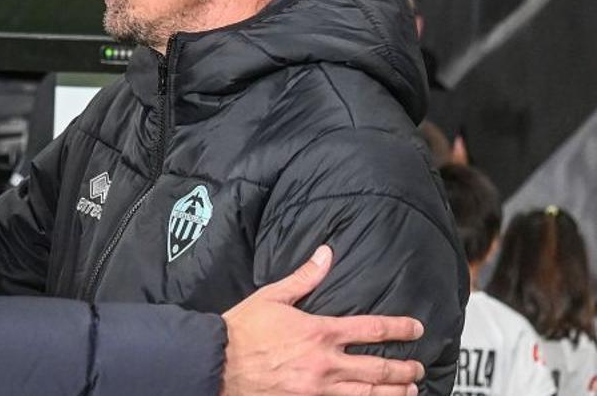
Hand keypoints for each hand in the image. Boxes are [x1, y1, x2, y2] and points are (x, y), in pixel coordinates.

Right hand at [220, 245, 425, 395]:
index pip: (372, 328)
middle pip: (379, 368)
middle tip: (418, 367)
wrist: (217, 362)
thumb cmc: (242, 329)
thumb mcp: (272, 296)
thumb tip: (325, 254)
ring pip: (368, 395)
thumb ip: (304, 277)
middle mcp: (325, 362)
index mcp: (320, 331)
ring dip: (395, 393)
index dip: (400, 328)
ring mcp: (318, 389)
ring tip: (410, 391)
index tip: (416, 328)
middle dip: (405, 369)